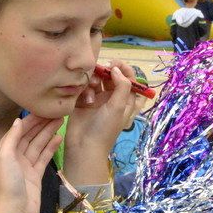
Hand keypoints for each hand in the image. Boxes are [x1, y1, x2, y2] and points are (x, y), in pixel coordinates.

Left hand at [0, 114, 63, 212]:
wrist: (15, 211)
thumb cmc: (7, 183)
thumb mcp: (5, 157)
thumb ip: (12, 138)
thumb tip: (18, 121)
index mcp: (5, 151)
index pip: (18, 131)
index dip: (30, 120)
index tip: (43, 110)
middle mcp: (15, 156)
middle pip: (29, 136)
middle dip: (41, 124)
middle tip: (56, 113)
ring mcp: (26, 166)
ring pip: (38, 145)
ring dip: (48, 133)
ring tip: (60, 121)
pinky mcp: (36, 175)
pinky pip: (44, 157)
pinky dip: (51, 147)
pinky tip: (59, 138)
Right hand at [64, 60, 139, 184]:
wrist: (83, 147)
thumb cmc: (105, 129)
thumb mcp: (119, 107)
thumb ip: (122, 85)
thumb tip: (117, 69)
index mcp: (125, 100)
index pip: (129, 78)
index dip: (123, 69)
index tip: (114, 65)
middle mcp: (112, 98)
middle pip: (111, 76)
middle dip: (105, 71)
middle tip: (99, 70)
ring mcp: (97, 100)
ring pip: (96, 80)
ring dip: (94, 81)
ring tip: (92, 88)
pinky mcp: (82, 102)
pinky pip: (84, 88)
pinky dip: (84, 90)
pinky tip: (84, 99)